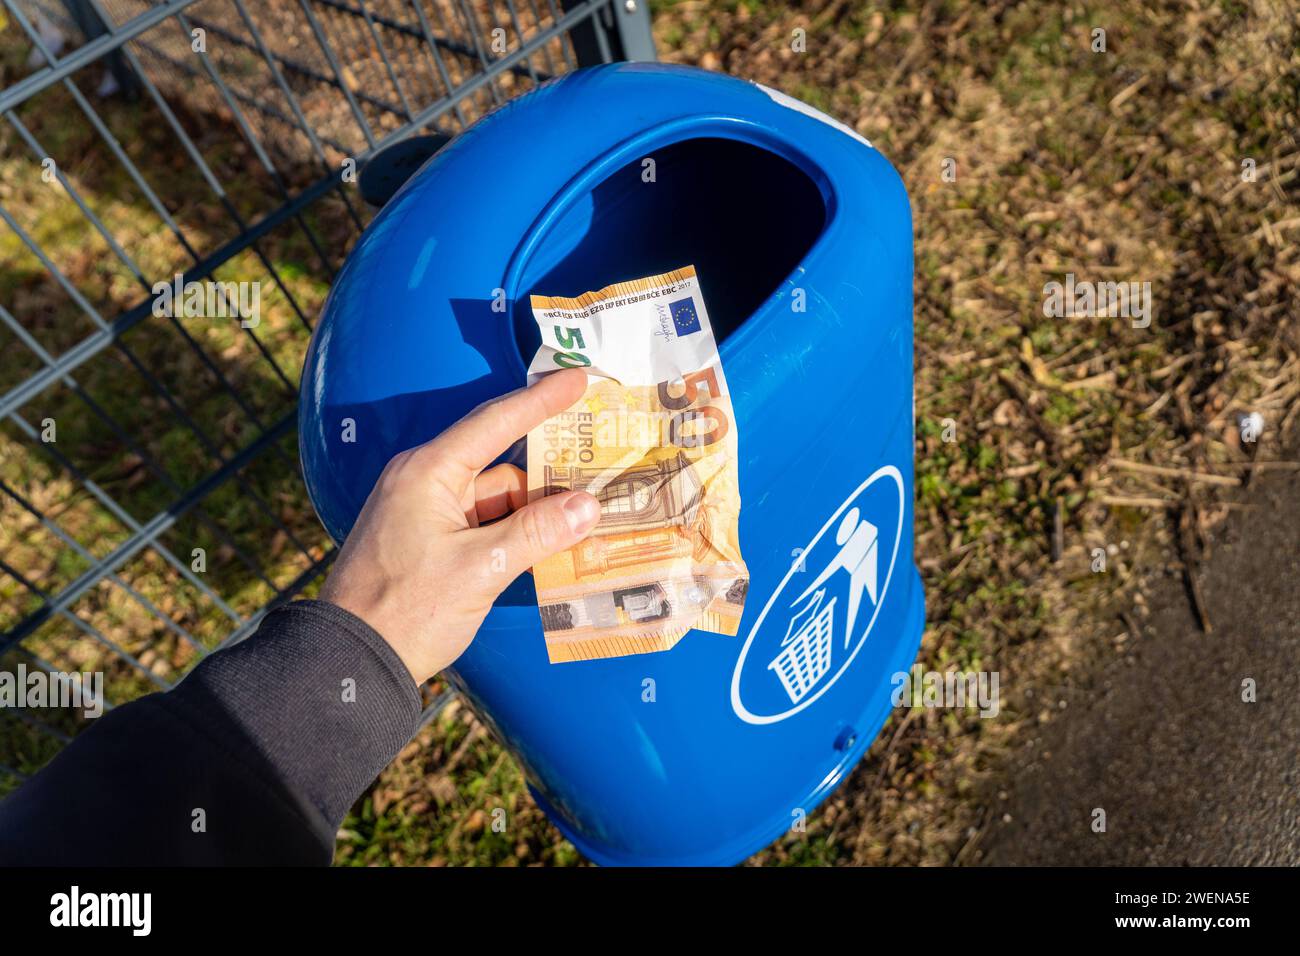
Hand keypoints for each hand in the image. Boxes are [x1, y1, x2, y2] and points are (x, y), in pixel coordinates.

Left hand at [320, 369, 599, 683]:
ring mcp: (426, 513)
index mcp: (428, 473)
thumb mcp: (479, 570)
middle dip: (550, 474)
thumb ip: (535, 533)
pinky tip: (551, 551)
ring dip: (535, 514)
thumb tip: (587, 506)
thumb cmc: (405, 611)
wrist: (350, 662)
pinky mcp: (429, 542)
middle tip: (601, 469)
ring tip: (588, 525)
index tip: (579, 378)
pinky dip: (516, 535)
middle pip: (502, 465)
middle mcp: (425, 482)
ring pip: (497, 499)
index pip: (494, 422)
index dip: (541, 400)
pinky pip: (484, 525)